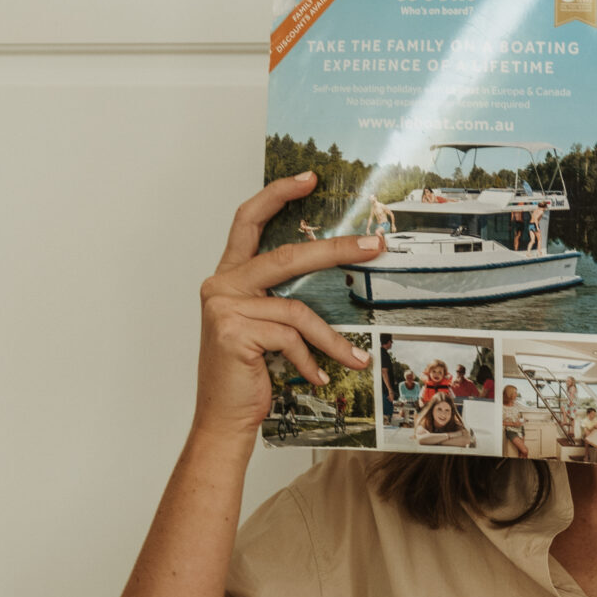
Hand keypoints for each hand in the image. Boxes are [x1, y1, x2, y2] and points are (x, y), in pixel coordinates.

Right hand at [194, 171, 383, 442]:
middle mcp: (221, 285)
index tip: (310, 178)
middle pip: (287, 256)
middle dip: (336, 249)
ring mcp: (224, 307)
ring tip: (357, 358)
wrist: (225, 418)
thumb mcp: (267, 328)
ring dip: (332, 338)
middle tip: (375, 245)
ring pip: (296, 308)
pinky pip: (291, 338)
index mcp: (229, 276)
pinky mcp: (233, 332)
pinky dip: (312, 359)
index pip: (249, 220)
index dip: (277, 194)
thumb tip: (335, 275)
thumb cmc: (249, 373)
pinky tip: (319, 377)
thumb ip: (284, 299)